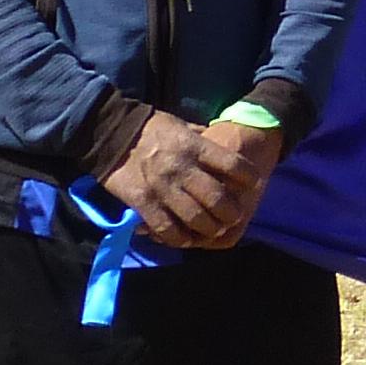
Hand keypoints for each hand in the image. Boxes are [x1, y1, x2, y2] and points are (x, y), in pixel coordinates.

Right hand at [106, 110, 271, 250]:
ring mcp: (161, 187)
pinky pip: (166, 228)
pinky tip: (187, 239)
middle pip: (216, 198)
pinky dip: (179, 238)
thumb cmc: (153, 128)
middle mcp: (181, 168)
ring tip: (214, 230)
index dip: (248, 177)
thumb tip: (225, 147)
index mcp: (194, 146)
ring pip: (195, 217)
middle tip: (234, 216)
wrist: (111, 134)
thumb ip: (204, 140)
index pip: (233, 165)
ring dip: (209, 229)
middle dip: (231, 212)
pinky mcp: (142, 202)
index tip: (253, 184)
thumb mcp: (183, 125)